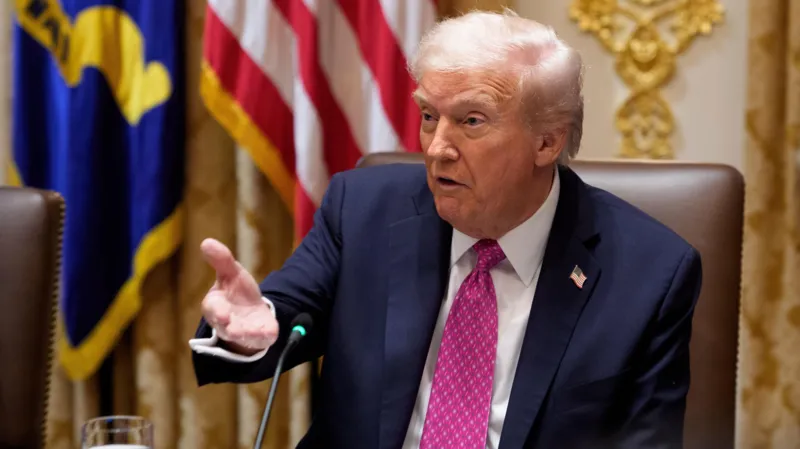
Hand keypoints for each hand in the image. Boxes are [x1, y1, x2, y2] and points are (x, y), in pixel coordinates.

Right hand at [200, 238, 278, 354]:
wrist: (251, 313)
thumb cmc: (236, 292)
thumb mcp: (231, 274)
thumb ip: (221, 260)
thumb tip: (206, 242)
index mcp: (215, 306)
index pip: (212, 309)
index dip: (217, 311)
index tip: (221, 314)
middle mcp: (226, 323)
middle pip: (225, 327)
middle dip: (228, 326)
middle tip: (229, 324)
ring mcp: (243, 332)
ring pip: (242, 336)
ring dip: (246, 334)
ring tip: (251, 331)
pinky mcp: (259, 336)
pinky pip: (261, 338)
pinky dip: (265, 336)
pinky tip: (271, 332)